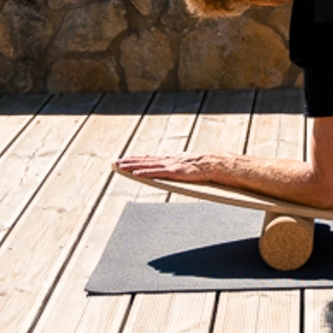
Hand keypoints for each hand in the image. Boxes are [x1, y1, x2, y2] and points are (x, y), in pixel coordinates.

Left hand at [114, 152, 238, 184]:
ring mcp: (170, 165)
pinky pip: (155, 172)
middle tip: (116, 161)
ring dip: (132, 165)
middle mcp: (169, 160)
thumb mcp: (192, 167)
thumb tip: (184, 173)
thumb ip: (184, 169)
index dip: (139, 159)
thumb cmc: (208, 167)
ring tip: (119, 166)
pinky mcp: (173, 172)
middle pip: (146, 160)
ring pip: (147, 165)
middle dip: (130, 161)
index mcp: (173, 159)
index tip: (128, 159)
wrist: (217, 164)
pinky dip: (143, 172)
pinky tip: (134, 173)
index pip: (152, 159)